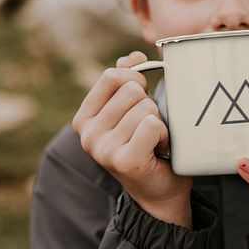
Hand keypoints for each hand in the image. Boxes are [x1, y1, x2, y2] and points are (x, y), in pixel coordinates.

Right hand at [73, 51, 192, 226]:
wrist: (158, 192)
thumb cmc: (145, 145)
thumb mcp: (130, 110)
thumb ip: (127, 80)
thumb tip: (133, 57)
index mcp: (84, 119)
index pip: (111, 76)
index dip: (135, 80)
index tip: (141, 99)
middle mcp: (88, 135)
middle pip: (131, 90)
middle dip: (148, 105)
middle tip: (147, 128)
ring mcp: (103, 149)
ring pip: (145, 107)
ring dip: (158, 122)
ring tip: (152, 141)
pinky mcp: (125, 160)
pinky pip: (152, 124)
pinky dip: (164, 134)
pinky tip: (158, 150)